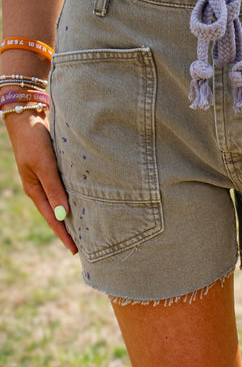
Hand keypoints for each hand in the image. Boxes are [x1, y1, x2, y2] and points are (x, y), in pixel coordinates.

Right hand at [4, 111, 77, 253]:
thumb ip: (54, 189)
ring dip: (73, 215)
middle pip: (58, 214)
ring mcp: (47, 179)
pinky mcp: (54, 169)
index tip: (76, 250)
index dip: (64, 235)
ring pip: (62, 202)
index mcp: (35, 191)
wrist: (28, 117)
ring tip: (88, 229)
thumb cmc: (35, 141)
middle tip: (85, 245)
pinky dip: (74, 199)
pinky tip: (85, 202)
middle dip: (69, 230)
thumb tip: (64, 215)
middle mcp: (41, 188)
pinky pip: (65, 189)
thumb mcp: (44, 165)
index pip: (53, 219)